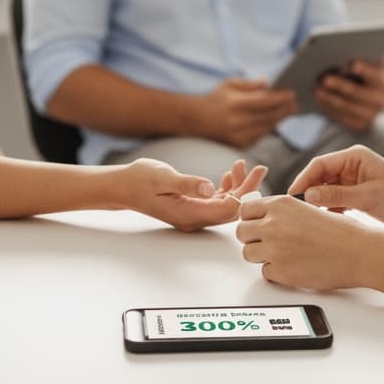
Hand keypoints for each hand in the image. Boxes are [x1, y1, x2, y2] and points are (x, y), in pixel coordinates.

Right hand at [124, 157, 266, 231]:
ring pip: (225, 204)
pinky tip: (229, 174)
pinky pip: (215, 201)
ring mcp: (193, 213)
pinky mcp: (191, 206)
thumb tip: (210, 187)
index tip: (256, 175)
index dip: (245, 195)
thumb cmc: (140, 180)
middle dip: (248, 189)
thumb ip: (187, 183)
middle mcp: (194, 218)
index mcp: (189, 214)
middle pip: (231, 209)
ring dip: (237, 186)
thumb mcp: (163, 177)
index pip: (227, 211)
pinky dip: (226, 188)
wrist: (123, 186)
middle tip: (260, 168)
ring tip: (244, 165)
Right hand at [192, 77, 297, 147]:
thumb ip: (250, 84)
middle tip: (295, 104)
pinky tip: (276, 120)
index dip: (280, 98)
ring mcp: (239, 135)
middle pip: (269, 116)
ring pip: (267, 127)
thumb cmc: (215, 98)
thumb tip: (268, 83)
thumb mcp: (230, 84)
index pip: (265, 102)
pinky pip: (260, 135)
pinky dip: (269, 127)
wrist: (195, 119)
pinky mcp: (239, 145)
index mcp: (236, 104)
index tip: (292, 94)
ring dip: (279, 119)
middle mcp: (238, 122)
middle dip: (284, 110)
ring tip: (289, 110)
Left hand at [235, 194, 366, 289]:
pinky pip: (265, 272)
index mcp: (280, 204)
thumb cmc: (340, 231)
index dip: (251, 219)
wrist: (358, 251)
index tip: (257, 224)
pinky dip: (276, 272)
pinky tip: (293, 266)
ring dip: (262, 256)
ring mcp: (274, 249)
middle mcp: (273, 224)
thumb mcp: (306, 207)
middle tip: (268, 242)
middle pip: (242, 232)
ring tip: (283, 255)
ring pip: (248, 254)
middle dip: (253, 238)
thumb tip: (264, 217)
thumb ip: (282, 212)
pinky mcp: (281, 272)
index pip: (245, 210)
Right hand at [287, 144, 383, 233]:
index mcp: (355, 156)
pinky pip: (335, 200)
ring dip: (319, 202)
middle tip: (297, 210)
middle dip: (309, 191)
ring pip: (326, 189)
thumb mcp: (369, 197)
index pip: (320, 164)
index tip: (292, 195)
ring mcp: (353, 180)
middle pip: (320, 176)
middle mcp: (351, 165)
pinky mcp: (356, 195)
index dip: (304, 178)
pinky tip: (326, 221)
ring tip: (308, 218)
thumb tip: (309, 195)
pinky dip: (329, 209)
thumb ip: (338, 196)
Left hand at [313, 58, 383, 131]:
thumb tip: (360, 57)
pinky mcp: (357, 125)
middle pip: (356, 92)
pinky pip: (340, 116)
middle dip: (339, 85)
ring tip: (316, 89)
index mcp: (383, 84)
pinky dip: (328, 106)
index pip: (374, 75)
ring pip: (346, 106)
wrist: (366, 103)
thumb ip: (364, 62)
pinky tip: (319, 98)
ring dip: (329, 97)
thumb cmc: (362, 79)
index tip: (352, 65)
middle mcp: (379, 101)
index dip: (364, 70)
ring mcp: (369, 115)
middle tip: (324, 79)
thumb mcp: (366, 70)